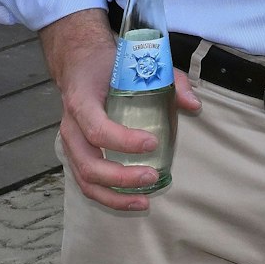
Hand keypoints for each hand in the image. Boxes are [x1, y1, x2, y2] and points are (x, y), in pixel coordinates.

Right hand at [40, 9, 200, 210]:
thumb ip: (170, 81)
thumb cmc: (110, 65)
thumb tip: (194, 105)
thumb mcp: (139, 62)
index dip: (122, 141)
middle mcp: (70, 126)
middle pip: (88, 163)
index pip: (97, 128)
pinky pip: (86, 181)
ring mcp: (70, 143)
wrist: (79, 64)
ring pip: (84, 179)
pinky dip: (108, 195)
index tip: (152, 143)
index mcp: (82, 101)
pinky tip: (132, 200)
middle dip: (120, 177)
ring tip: (144, 202)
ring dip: (113, 195)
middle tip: (152, 177)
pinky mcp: (76, 153)